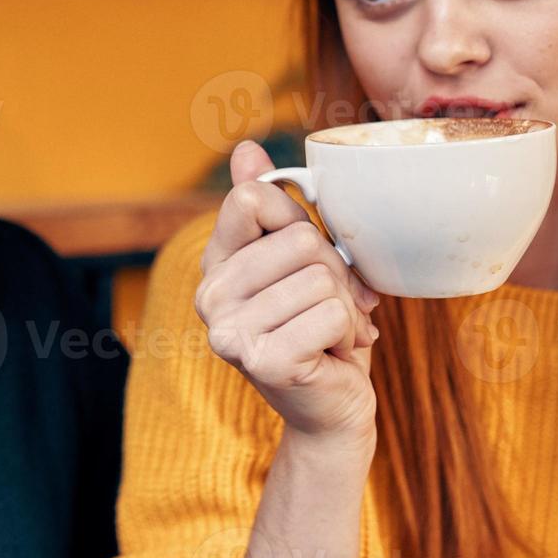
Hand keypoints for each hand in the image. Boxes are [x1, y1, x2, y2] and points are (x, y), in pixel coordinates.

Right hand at [195, 140, 381, 440]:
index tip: (306, 255)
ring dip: (345, 307)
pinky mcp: (260, 361)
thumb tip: (245, 147)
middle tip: (331, 306)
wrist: (331, 409)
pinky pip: (332, 314)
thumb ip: (268, 205)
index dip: (296, 219)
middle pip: (298, 239)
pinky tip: (331, 354)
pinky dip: (348, 333)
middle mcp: (208, 296)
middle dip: (334, 272)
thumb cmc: (319, 328)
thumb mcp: (297, 260)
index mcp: (214, 264)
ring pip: (321, 278)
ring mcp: (228, 331)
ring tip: (331, 333)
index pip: (250, 198)